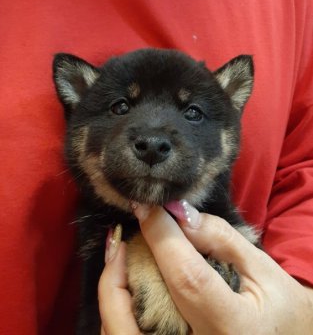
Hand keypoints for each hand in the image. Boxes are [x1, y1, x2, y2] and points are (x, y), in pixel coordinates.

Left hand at [98, 203, 312, 333]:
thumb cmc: (281, 308)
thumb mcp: (263, 269)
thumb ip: (221, 239)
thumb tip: (178, 213)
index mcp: (232, 328)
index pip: (185, 276)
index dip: (160, 235)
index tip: (145, 206)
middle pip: (136, 317)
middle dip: (118, 271)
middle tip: (119, 236)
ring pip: (121, 331)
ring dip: (112, 289)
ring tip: (119, 254)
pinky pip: (128, 334)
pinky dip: (118, 308)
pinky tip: (125, 280)